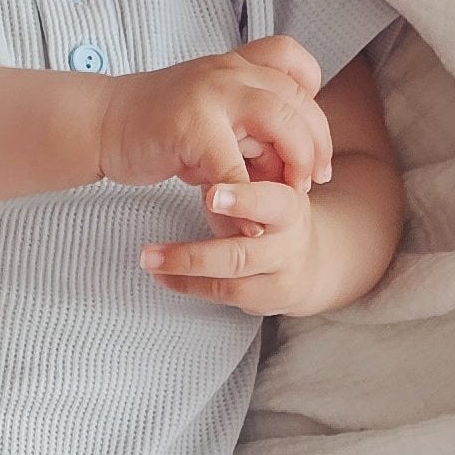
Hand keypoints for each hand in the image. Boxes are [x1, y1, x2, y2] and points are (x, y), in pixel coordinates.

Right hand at [97, 36, 332, 193]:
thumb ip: (249, 130)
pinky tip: (245, 226)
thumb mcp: (212, 113)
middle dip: (315, 148)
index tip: (314, 147)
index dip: (315, 109)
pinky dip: (244, 203)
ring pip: (280, 125)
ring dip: (293, 167)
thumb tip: (286, 169)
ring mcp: (212, 95)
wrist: (101, 124)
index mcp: (237, 65)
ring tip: (288, 200)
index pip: (298, 68)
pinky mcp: (192, 128)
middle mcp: (230, 72)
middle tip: (310, 183)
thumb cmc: (158, 125)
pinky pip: (233, 171)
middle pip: (298, 102)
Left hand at [139, 177, 329, 316]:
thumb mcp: (265, 184)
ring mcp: (278, 274)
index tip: (212, 194)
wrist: (308, 262)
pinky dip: (187, 283)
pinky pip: (222, 293)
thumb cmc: (271, 210)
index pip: (272, 201)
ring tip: (147, 257)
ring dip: (184, 266)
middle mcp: (289, 243)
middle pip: (245, 251)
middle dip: (201, 251)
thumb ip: (238, 174)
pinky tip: (160, 275)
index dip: (243, 200)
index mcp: (290, 204)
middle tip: (157, 247)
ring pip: (228, 275)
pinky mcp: (265, 299)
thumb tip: (195, 155)